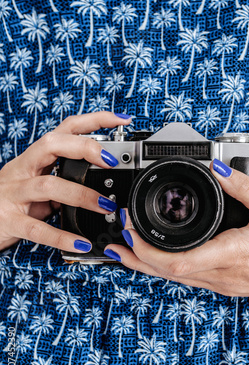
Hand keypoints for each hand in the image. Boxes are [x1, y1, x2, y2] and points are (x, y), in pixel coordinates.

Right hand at [0, 111, 130, 252]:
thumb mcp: (37, 182)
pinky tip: (81, 243)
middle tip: (111, 161)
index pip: (65, 129)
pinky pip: (37, 229)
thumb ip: (64, 179)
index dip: (94, 121)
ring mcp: (13, 194)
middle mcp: (22, 170)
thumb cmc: (11, 200)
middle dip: (85, 148)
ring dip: (82, 195)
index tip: (121, 121)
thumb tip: (104, 181)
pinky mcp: (9, 220)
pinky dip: (62, 236)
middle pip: (52, 144)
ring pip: (49, 185)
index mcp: (34, 158)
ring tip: (106, 206)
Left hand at [104, 160, 248, 301]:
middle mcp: (225, 274)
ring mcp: (224, 284)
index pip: (180, 261)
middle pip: (168, 274)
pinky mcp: (225, 285)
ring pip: (174, 280)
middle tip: (115, 238)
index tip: (130, 227)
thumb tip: (219, 168)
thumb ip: (246, 188)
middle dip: (136, 257)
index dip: (147, 249)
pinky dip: (163, 268)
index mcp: (236, 252)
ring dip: (145, 265)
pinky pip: (187, 279)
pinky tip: (152, 259)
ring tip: (121, 249)